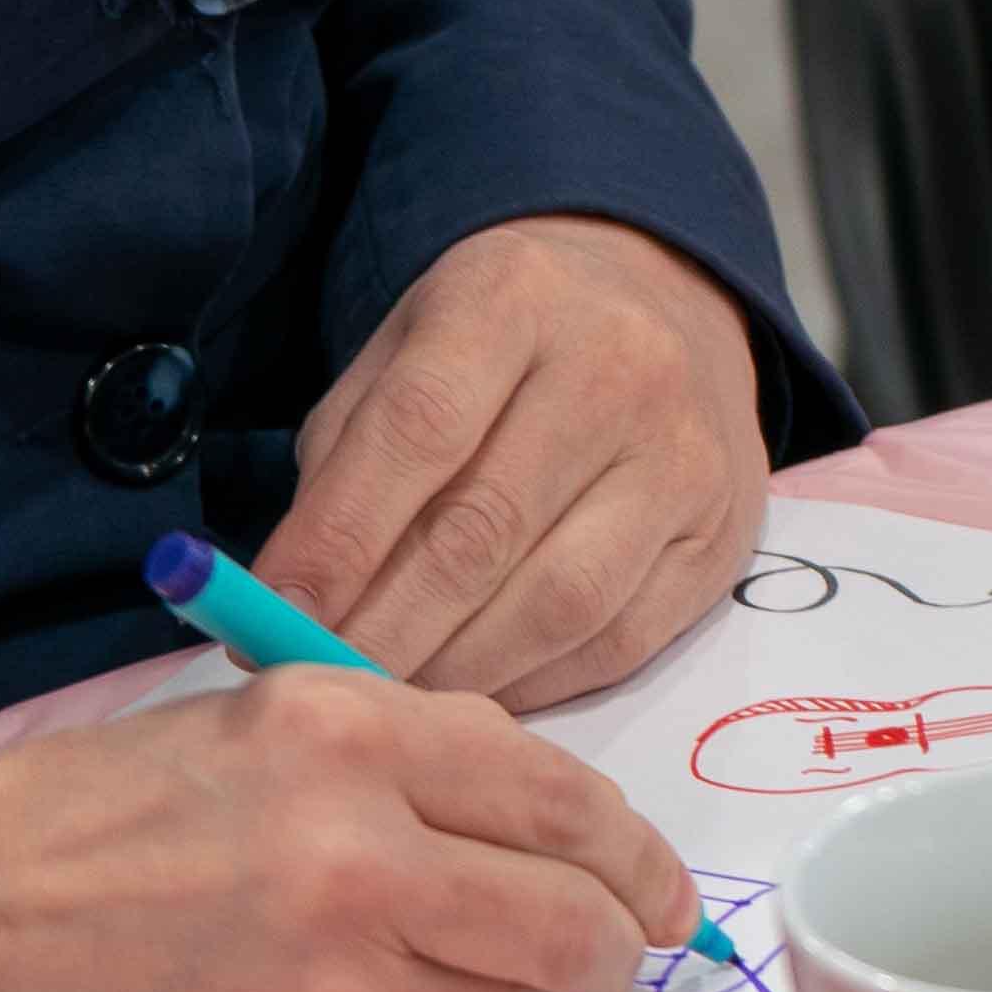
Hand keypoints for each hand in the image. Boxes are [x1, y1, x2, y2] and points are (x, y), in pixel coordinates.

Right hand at [0, 666, 694, 991]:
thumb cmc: (93, 822)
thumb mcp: (260, 726)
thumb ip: (413, 756)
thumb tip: (549, 823)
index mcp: (349, 738)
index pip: (562, 798)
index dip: (630, 850)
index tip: (652, 885)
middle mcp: (359, 863)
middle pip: (569, 918)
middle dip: (615, 941)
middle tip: (619, 951)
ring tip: (450, 975)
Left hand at [271, 214, 773, 706]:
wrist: (660, 303)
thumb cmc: (499, 344)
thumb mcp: (405, 349)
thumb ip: (346, 462)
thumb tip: (290, 606)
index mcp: (515, 295)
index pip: (418, 427)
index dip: (338, 538)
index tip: (267, 619)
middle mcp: (620, 363)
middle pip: (484, 528)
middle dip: (384, 629)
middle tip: (319, 683)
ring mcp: (685, 452)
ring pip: (558, 601)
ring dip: (457, 672)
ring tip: (391, 696)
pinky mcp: (723, 534)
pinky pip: (618, 641)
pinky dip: (534, 684)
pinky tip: (478, 687)